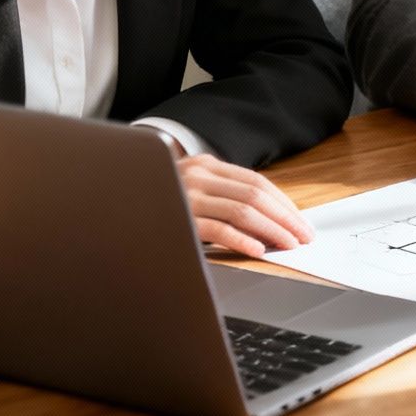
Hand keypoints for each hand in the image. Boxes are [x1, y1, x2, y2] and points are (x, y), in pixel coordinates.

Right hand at [172, 153, 314, 257]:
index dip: (284, 204)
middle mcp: (199, 174)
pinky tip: (256, 250)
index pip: (258, 183)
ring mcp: (187, 194)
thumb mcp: (192, 189)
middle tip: (303, 237)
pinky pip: (217, 229)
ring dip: (272, 230)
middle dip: (285, 218)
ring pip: (243, 211)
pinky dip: (240, 240)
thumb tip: (266, 219)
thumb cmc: (158, 201)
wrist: (112, 200)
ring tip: (288, 245)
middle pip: (256, 196)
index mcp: (207, 166)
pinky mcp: (178, 217)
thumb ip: (222, 195)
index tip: (301, 223)